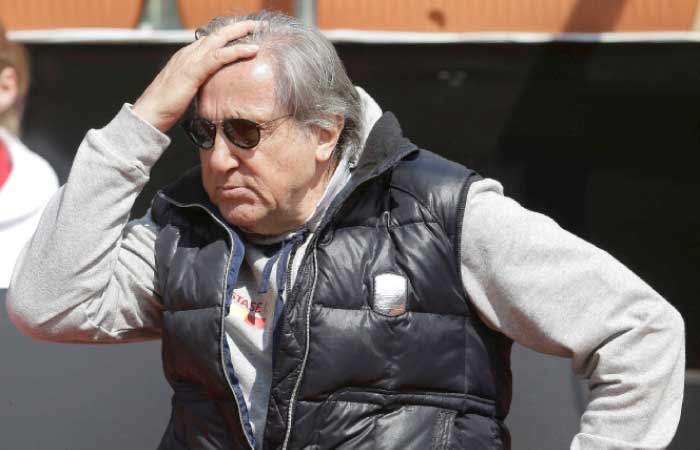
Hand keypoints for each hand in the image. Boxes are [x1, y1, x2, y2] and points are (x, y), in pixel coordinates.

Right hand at [133, 21, 259, 131]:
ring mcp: (189, 61)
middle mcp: (188, 54)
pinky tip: (251, 49)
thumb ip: (199, 84)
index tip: (247, 33)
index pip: (211, 40)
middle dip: (239, 27)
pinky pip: (218, 57)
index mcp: (186, 57)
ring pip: (219, 39)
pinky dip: (236, 51)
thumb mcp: (187, 91)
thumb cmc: (166, 107)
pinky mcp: (192, 72)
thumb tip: (213, 89)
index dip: (229, 34)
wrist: (149, 114)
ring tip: (258, 28)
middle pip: (217, 34)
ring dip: (240, 32)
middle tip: (258, 24)